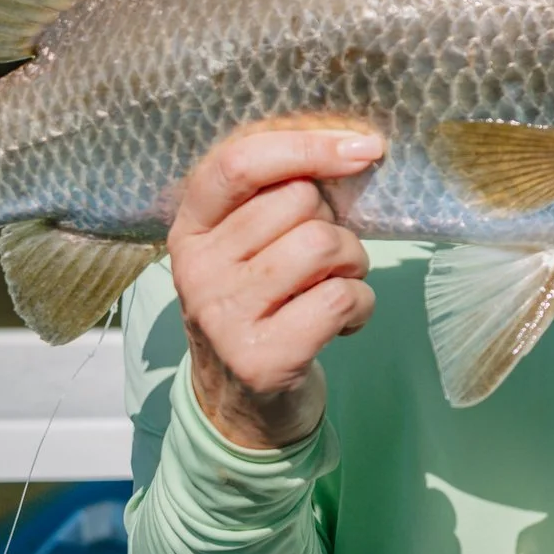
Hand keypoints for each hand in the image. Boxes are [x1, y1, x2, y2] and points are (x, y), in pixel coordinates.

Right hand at [169, 120, 383, 450]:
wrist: (241, 407)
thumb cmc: (262, 305)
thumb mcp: (247, 247)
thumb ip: (277, 197)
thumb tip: (356, 148)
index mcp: (191, 228)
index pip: (239, 163)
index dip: (305, 146)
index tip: (362, 148)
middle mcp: (196, 268)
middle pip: (297, 201)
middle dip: (335, 222)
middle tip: (326, 259)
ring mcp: (224, 316)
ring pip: (323, 245)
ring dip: (352, 261)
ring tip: (337, 284)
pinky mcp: (262, 358)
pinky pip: (340, 298)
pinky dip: (361, 305)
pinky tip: (344, 320)